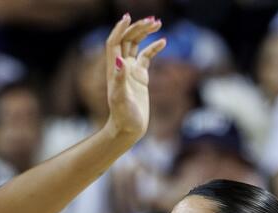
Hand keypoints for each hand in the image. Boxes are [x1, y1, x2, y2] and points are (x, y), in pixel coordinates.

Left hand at [102, 14, 165, 143]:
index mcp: (114, 69)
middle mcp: (121, 66)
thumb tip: (120, 59)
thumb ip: (120, 79)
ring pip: (136, 45)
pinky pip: (146, 57)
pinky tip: (163, 41)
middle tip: (153, 20)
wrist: (129, 129)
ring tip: (157, 23)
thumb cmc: (123, 117)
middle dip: (138, 28)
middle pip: (127, 40)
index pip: (114, 42)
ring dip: (145, 33)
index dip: (120, 29)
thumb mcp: (121, 98)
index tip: (128, 17)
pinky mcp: (141, 76)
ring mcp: (131, 70)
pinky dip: (154, 48)